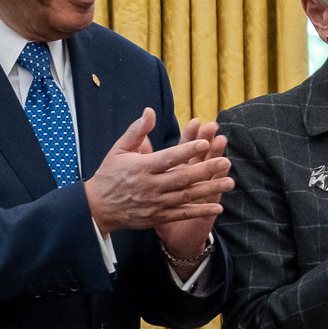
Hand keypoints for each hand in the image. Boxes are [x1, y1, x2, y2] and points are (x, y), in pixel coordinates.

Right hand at [83, 108, 230, 234]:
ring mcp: (155, 203)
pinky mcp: (157, 217)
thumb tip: (150, 111)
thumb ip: (137, 131)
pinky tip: (218, 207)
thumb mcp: (119, 150)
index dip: (187, 151)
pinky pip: (182, 214)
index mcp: (141, 167)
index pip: (168, 158)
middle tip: (226, 161)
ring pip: (186, 196)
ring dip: (209, 189)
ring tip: (230, 182)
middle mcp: (150, 186)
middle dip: (205, 170)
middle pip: (182, 177)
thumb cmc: (110, 174)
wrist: (97, 207)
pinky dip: (200, 211)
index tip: (205, 143)